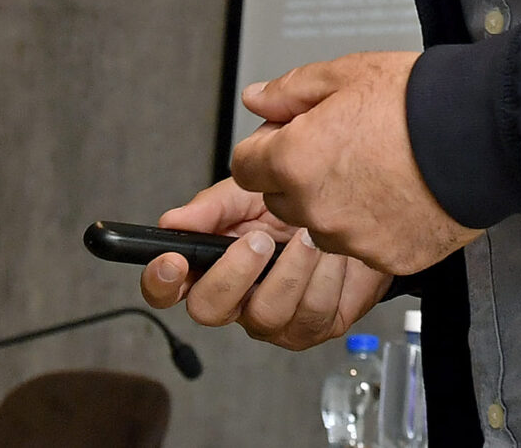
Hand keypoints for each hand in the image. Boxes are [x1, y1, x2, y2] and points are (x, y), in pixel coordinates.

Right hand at [137, 178, 389, 350]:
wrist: (358, 214)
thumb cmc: (298, 209)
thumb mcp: (252, 194)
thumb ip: (213, 207)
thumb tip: (173, 221)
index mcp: (212, 267)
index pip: (166, 289)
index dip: (161, 282)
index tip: (173, 260)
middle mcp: (238, 300)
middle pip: (208, 310)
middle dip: (234, 273)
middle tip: (262, 239)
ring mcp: (275, 320)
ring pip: (266, 315)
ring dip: (290, 270)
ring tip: (307, 237)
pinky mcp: (315, 327)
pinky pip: (313, 314)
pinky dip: (326, 276)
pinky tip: (333, 254)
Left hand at [231, 51, 479, 275]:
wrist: (481, 134)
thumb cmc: (418, 101)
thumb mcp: (345, 74)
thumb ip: (290, 91)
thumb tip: (258, 99)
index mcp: (293, 160)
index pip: (245, 167)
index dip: (267, 148)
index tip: (291, 138)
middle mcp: (314, 208)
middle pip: (281, 200)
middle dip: (300, 177)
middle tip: (343, 149)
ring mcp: (351, 240)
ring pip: (323, 226)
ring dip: (337, 205)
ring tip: (379, 172)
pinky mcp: (387, 259)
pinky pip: (367, 246)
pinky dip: (377, 226)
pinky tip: (402, 195)